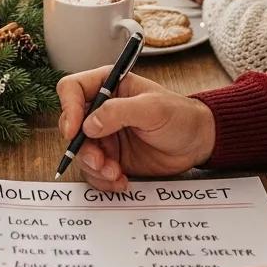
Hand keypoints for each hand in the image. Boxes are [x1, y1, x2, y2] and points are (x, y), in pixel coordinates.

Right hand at [56, 68, 214, 189]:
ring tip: (116, 174)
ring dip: (94, 167)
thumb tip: (88, 125)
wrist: (197, 143)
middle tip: (100, 161)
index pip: (72, 89)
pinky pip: (94, 171)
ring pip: (81, 152)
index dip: (68, 108)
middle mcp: (100, 109)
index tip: (75, 130)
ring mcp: (104, 135)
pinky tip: (121, 181)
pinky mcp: (111, 157)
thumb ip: (118, 112)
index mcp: (107, 85)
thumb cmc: (179, 116)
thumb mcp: (152, 109)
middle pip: (71, 126)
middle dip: (83, 148)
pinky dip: (103, 180)